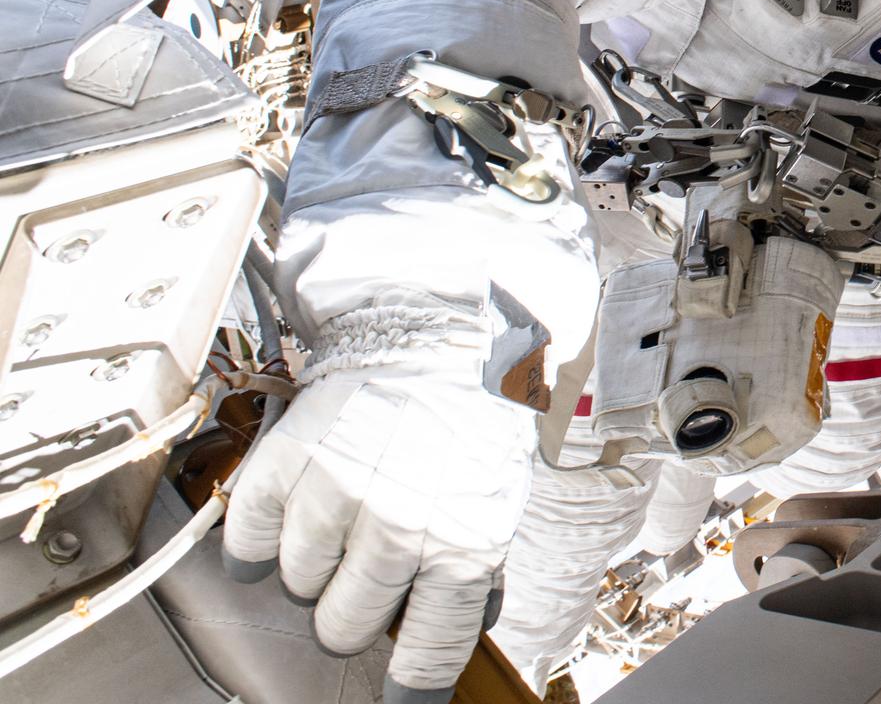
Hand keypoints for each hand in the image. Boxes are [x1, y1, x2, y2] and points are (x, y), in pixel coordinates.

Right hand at [222, 369, 536, 703]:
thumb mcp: (495, 504)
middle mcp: (397, 530)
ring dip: (313, 565)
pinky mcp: (283, 469)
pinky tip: (298, 509)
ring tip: (344, 516)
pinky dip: (263, 538)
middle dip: (353, 609)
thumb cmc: (464, 429)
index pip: (427, 656)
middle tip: (368, 564)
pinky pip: (249, 547)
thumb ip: (475, 576)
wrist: (422, 346)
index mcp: (459, 546)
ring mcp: (335, 499)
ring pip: (294, 589)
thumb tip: (454, 639)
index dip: (410, 691)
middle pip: (342, 630)